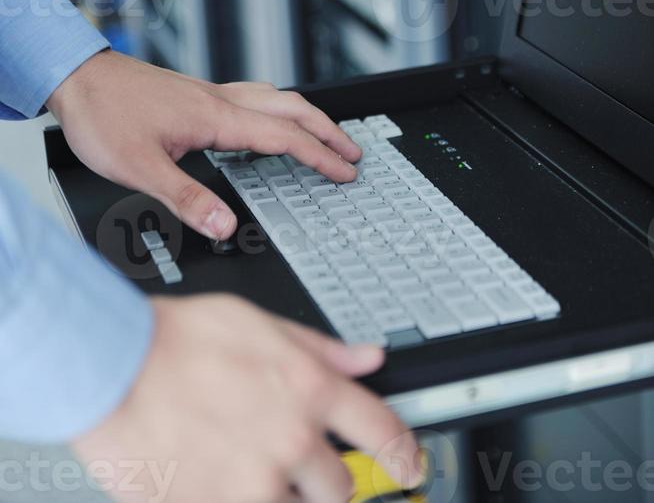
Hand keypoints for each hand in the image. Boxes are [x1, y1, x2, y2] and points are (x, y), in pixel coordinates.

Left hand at [46, 50, 360, 240]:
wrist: (77, 78)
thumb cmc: (104, 115)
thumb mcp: (139, 168)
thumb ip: (185, 198)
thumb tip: (225, 225)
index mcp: (215, 118)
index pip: (283, 137)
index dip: (319, 156)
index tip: (345, 170)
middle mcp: (219, 101)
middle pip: (291, 109)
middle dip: (327, 130)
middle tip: (353, 150)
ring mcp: (210, 94)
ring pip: (275, 98)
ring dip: (306, 116)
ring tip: (325, 134)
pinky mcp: (197, 95)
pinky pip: (253, 98)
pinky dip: (277, 110)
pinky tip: (268, 121)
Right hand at [72, 296, 420, 502]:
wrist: (114, 367)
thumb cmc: (177, 338)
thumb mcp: (258, 322)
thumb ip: (319, 348)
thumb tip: (365, 357)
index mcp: (308, 388)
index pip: (382, 429)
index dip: (404, 451)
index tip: (408, 463)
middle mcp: (292, 439)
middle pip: (341, 486)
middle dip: (326, 478)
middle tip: (296, 463)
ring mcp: (255, 482)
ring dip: (282, 496)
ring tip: (249, 469)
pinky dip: (239, 500)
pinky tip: (218, 479)